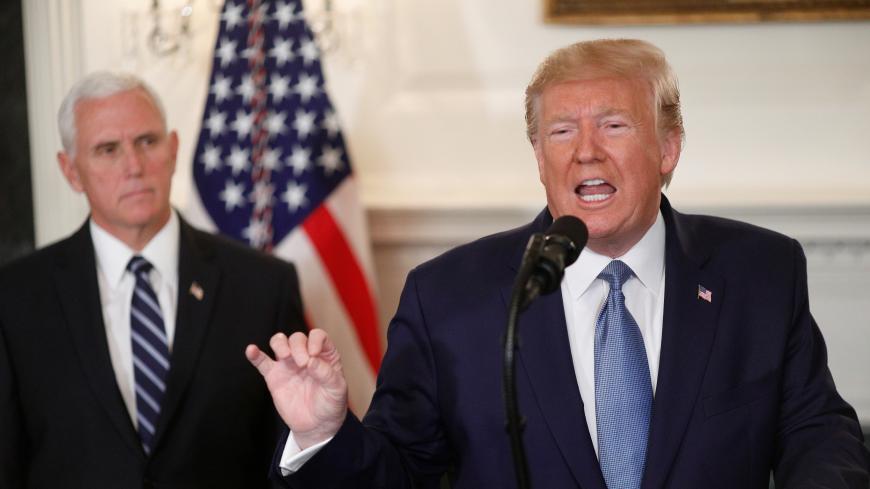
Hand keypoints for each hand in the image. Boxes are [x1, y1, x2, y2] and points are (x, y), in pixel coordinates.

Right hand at [246, 329, 347, 448]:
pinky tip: (251, 350)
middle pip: (297, 338)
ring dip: (279, 343)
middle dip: (298, 346)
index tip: (314, 354)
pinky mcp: (274, 376)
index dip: (315, 340)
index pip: (317, 336)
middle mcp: (305, 355)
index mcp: (324, 355)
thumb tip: (310, 361)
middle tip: (302, 364)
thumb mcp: (337, 389)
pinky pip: (262, 362)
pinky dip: (255, 354)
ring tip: (284, 355)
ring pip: (279, 342)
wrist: (316, 425)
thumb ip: (326, 373)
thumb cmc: (330, 404)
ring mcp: (288, 365)